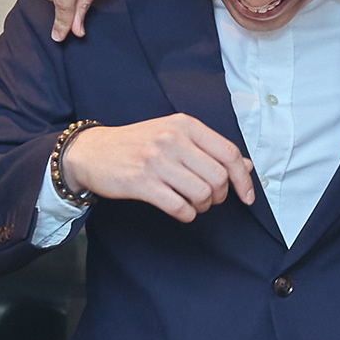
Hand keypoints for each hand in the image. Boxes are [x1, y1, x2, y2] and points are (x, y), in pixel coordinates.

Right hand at [63, 114, 255, 220]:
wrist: (92, 151)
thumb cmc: (138, 145)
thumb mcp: (175, 136)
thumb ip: (210, 149)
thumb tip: (247, 165)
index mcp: (185, 124)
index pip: (229, 153)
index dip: (244, 180)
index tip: (248, 197)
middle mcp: (172, 139)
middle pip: (219, 177)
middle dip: (220, 196)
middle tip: (209, 200)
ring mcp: (156, 160)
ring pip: (202, 194)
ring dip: (203, 207)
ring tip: (193, 204)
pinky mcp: (142, 182)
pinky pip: (179, 207)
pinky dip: (186, 215)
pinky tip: (181, 211)